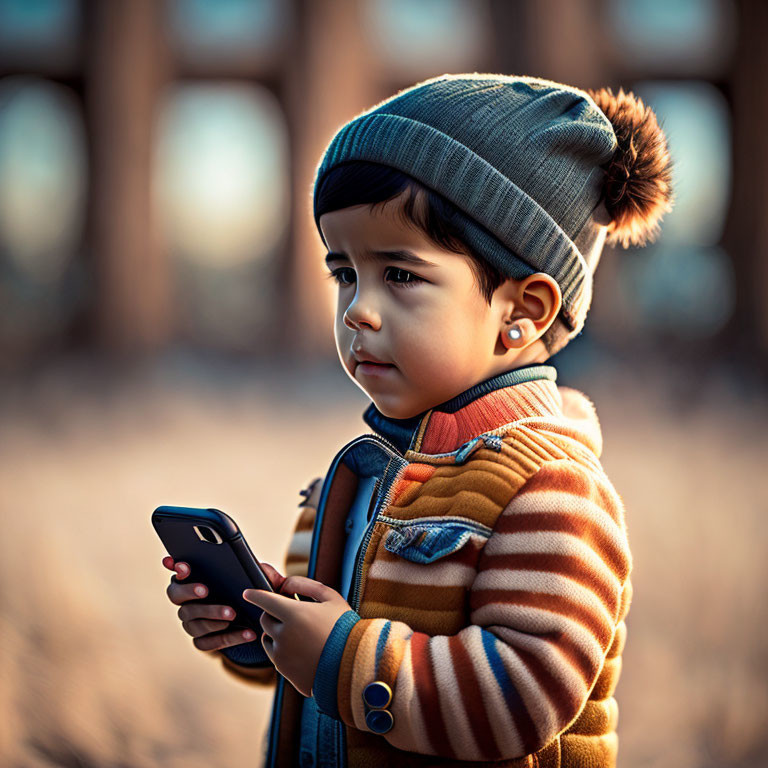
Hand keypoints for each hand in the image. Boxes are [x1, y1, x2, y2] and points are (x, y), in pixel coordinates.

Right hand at [163, 556, 284, 652]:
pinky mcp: (201, 641)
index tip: (185, 567)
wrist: (254, 620)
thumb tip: (259, 567)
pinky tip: (247, 633)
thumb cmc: (248, 592)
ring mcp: (192, 623)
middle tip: (205, 590)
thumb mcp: (254, 578)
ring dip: (213, 616)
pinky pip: (208, 642)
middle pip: (176, 596)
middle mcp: (187, 602)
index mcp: (194, 580)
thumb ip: (255, 569)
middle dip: (189, 591)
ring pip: (194, 621)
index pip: (178, 572)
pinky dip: (228, 638)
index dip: (178, 569)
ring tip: (232, 614)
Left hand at [243, 576, 352, 696]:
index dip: (254, 594)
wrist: (354, 664)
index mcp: (293, 614)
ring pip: (268, 638)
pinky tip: (301, 649)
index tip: (247, 592)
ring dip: (276, 632)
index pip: (264, 600)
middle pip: (265, 619)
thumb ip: (305, 585)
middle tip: (289, 613)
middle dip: (272, 613)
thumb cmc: (344, 626)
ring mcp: (282, 655)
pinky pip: (275, 656)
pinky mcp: (284, 671)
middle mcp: (283, 635)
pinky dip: (283, 649)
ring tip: (299, 633)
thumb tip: (284, 584)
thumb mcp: (330, 597)